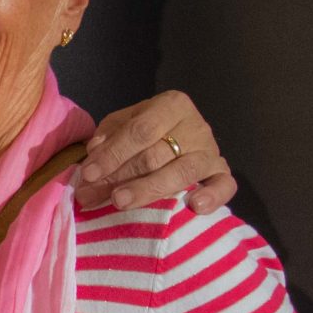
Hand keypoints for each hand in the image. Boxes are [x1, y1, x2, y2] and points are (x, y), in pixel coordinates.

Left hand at [75, 89, 235, 212]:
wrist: (180, 136)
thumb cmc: (145, 131)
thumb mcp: (123, 124)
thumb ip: (108, 135)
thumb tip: (95, 151)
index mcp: (172, 105)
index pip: (141, 130)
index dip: (113, 153)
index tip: (88, 173)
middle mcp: (196, 126)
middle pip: (156, 154)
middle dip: (121, 177)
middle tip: (94, 195)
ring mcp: (211, 151)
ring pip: (183, 172)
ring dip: (149, 189)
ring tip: (121, 202)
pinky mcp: (221, 173)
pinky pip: (224, 185)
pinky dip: (213, 196)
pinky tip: (195, 207)